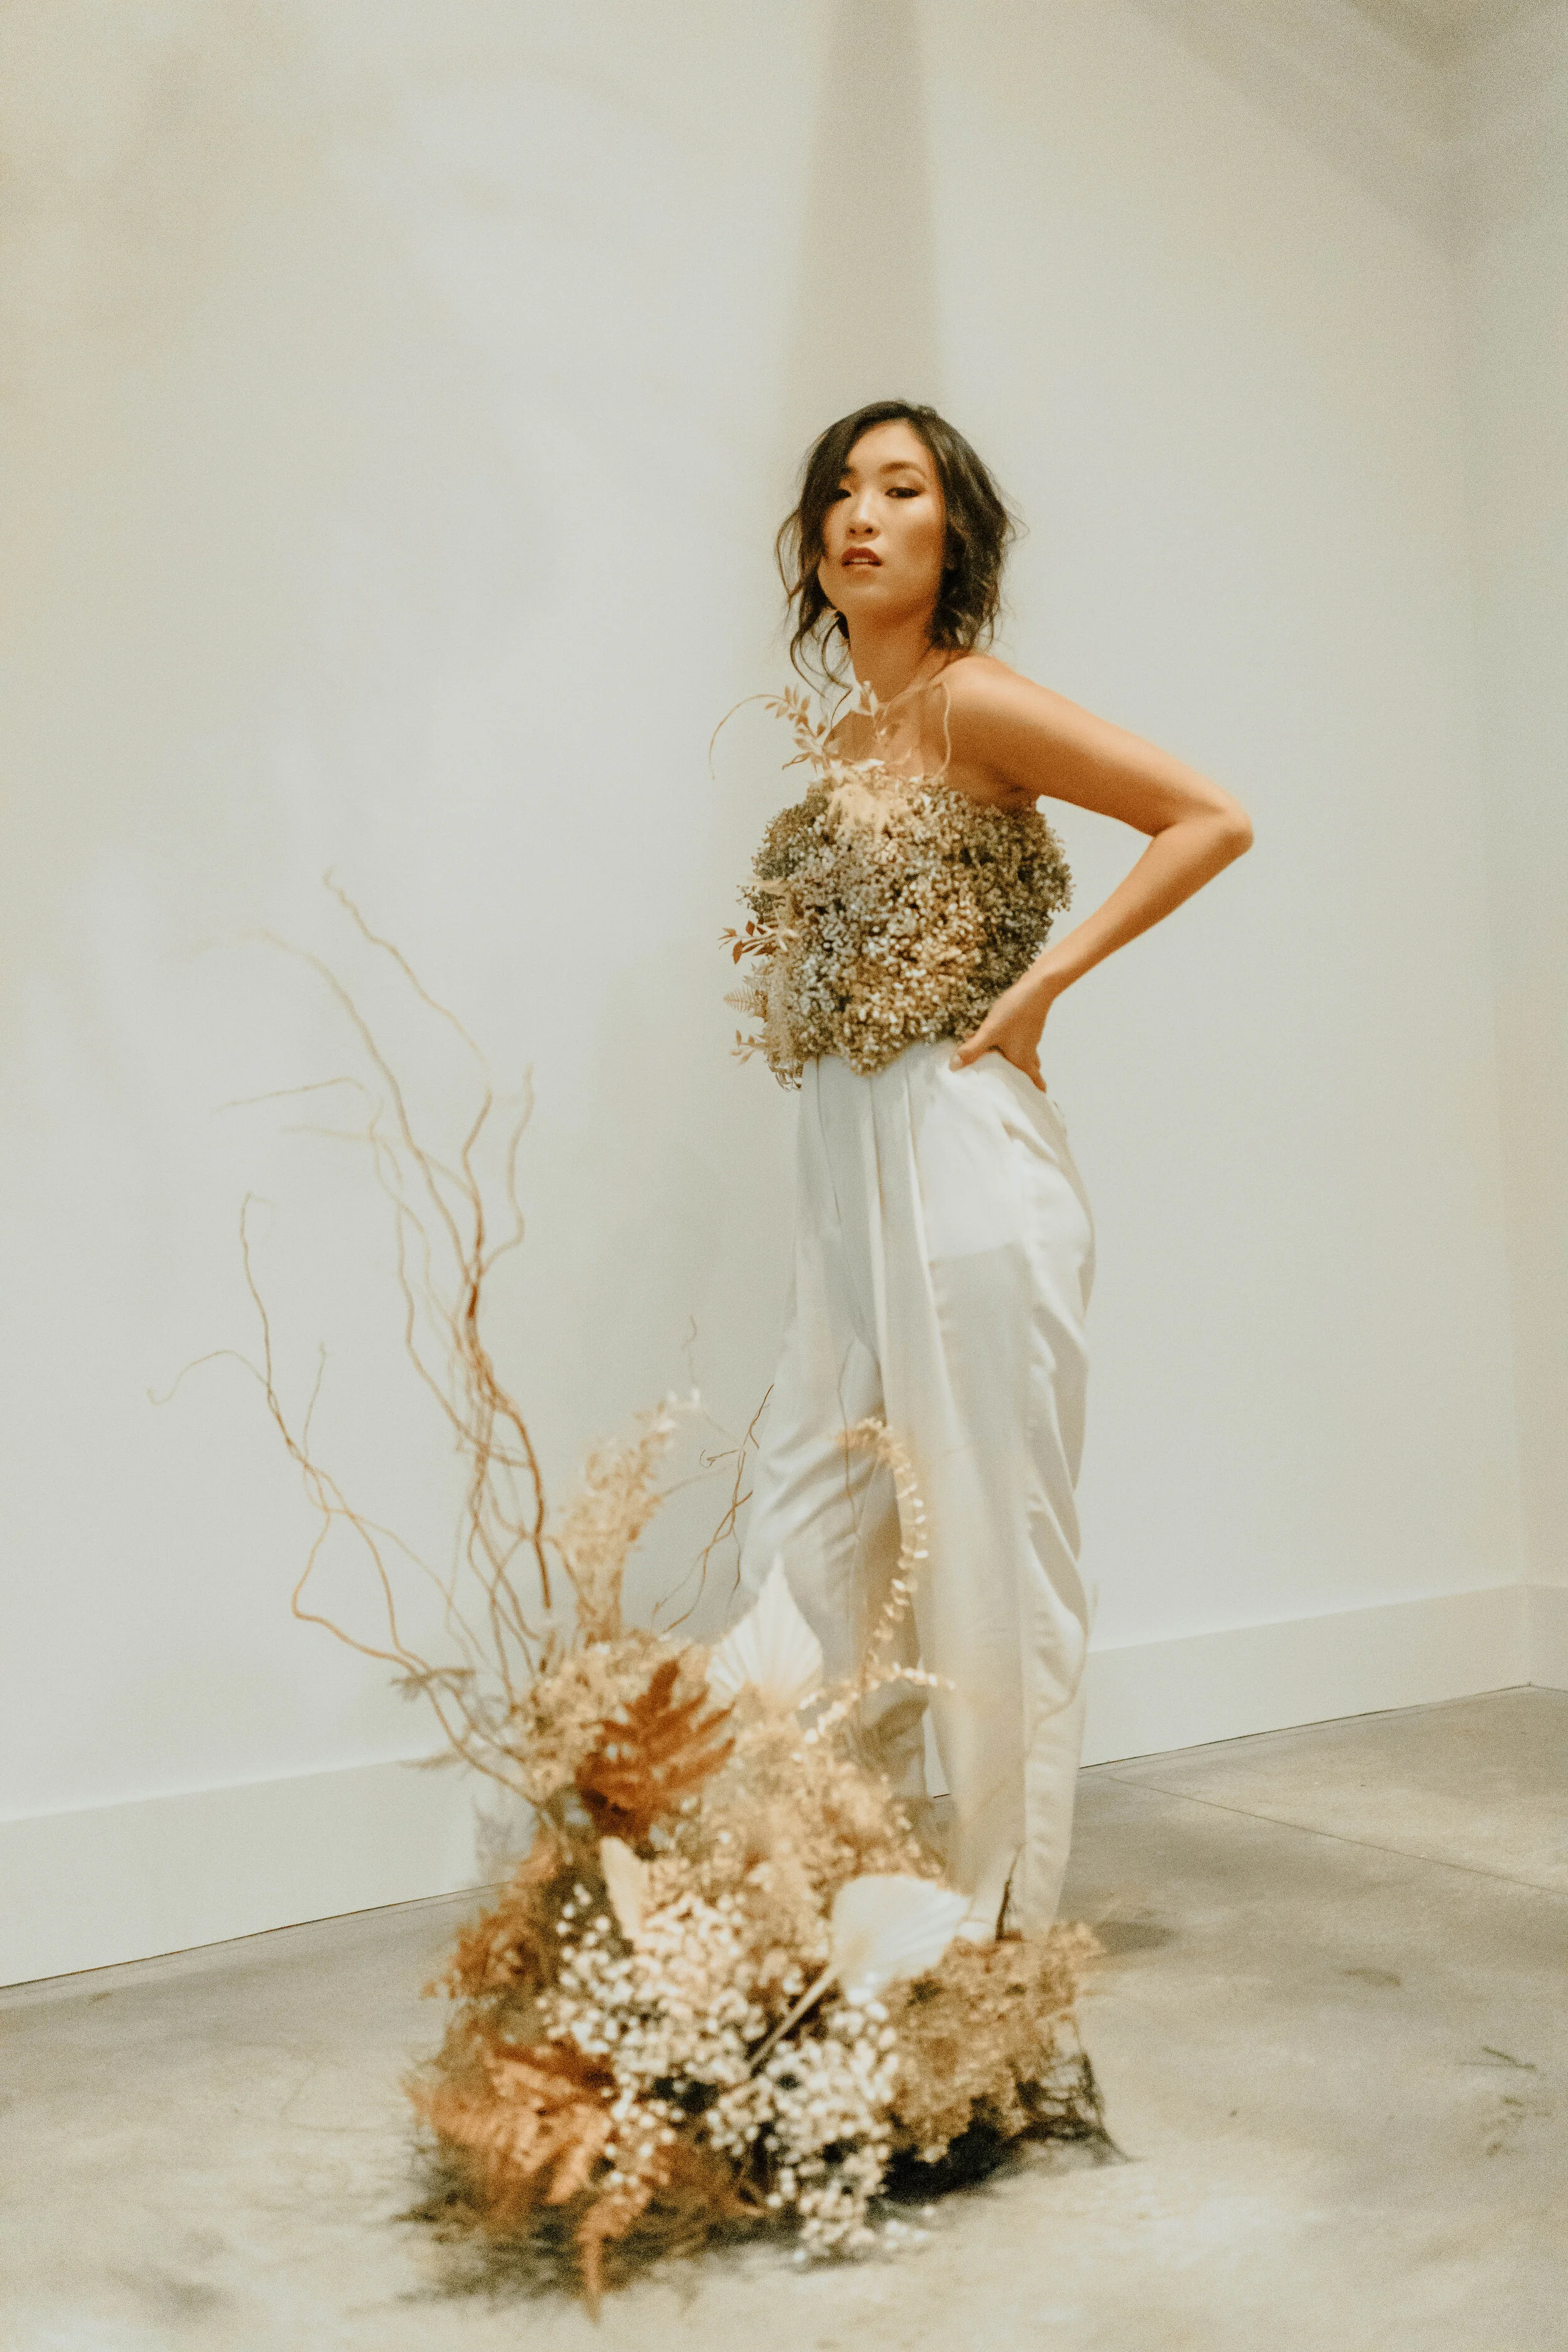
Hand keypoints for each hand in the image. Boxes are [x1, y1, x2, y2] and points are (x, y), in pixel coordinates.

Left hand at [950, 974, 1055, 1090]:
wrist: (1037, 986)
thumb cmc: (1016, 1012)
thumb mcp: (989, 1032)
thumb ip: (972, 1050)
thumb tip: (954, 1067)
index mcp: (1022, 1059)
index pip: (1033, 1080)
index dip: (1035, 1090)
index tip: (1036, 1099)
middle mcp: (1029, 1050)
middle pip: (1030, 1069)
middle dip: (1025, 1078)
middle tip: (1018, 1085)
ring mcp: (1030, 1036)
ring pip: (1026, 1054)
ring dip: (1019, 1061)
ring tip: (1005, 1063)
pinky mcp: (1028, 1024)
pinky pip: (1022, 1040)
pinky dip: (1014, 1045)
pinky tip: (1001, 1038)